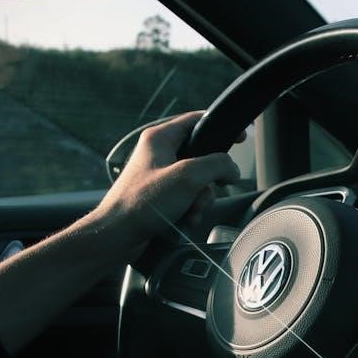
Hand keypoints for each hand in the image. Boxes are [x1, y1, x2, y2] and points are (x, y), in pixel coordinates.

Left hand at [93, 111, 242, 244]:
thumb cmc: (143, 203)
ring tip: (191, 212)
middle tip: (210, 189)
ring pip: (196, 183)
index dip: (220, 128)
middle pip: (202, 159)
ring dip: (200, 200)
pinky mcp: (159, 198)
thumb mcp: (188, 177)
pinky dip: (190, 211)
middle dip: (209, 181)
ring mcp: (158, 177)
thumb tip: (232, 168)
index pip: (197, 121)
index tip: (240, 137)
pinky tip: (184, 221)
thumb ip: (217, 165)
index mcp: (160, 138)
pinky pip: (186, 199)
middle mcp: (158, 154)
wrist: (117, 236)